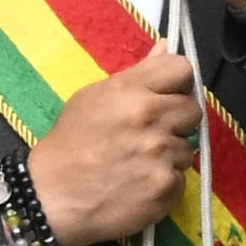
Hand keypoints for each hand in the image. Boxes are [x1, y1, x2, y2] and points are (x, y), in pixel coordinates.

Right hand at [27, 50, 199, 245]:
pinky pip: (181, 178)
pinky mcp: (165, 187)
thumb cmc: (69, 144)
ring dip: (170, 154)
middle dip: (177, 121)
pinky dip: (164, 181)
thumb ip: (136, 74)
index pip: (182, 69)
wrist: (52, 197)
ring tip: (138, 162)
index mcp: (131, 90)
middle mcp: (149, 118)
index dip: (177, 83)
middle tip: (151, 133)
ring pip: (188, 147)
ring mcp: (160, 154)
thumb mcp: (93, 97)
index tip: (167, 96)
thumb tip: (166, 47)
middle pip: (193, 109)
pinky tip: (139, 184)